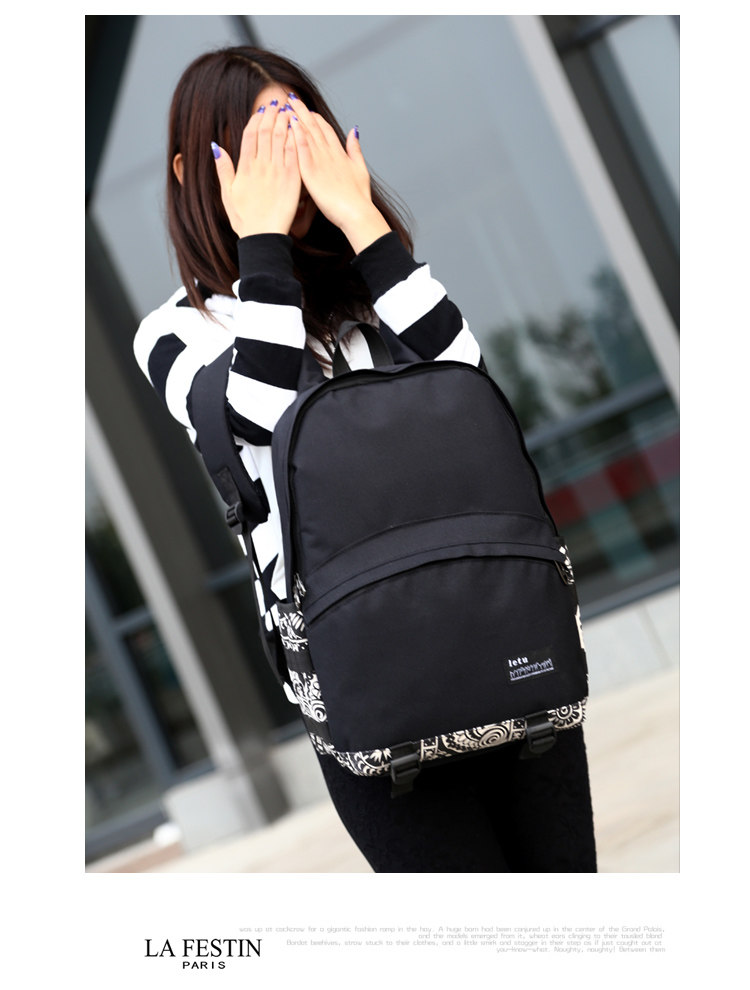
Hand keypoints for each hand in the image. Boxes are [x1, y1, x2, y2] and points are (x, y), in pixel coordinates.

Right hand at [212, 103, 300, 237]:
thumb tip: (216, 146)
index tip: (261, 111)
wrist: (263, 238)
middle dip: (272, 115)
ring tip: (289, 110)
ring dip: (285, 122)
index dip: (256, 120)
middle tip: (277, 103)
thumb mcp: (227, 194)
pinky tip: (299, 129)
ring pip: (281, 139)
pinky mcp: (292, 180)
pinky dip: (296, 139)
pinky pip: (294, 154)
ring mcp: (277, 172)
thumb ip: (223, 169)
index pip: (250, 135)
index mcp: (245, 168)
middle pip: (266, 132)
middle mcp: (261, 166)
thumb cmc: (245, 220)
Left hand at [288, 96, 390, 252]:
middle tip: (291, 97)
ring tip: (286, 104)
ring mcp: (321, 161)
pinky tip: (290, 123)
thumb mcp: (360, 169)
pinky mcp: (312, 172)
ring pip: (307, 133)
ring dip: (296, 117)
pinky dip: (296, 135)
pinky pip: (302, 149)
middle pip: (314, 126)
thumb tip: (354, 130)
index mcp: (339, 154)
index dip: (315, 118)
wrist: (357, 214)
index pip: (325, 129)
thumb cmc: (359, 198)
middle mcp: (330, 153)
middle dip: (302, 110)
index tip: (306, 109)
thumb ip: (355, 149)